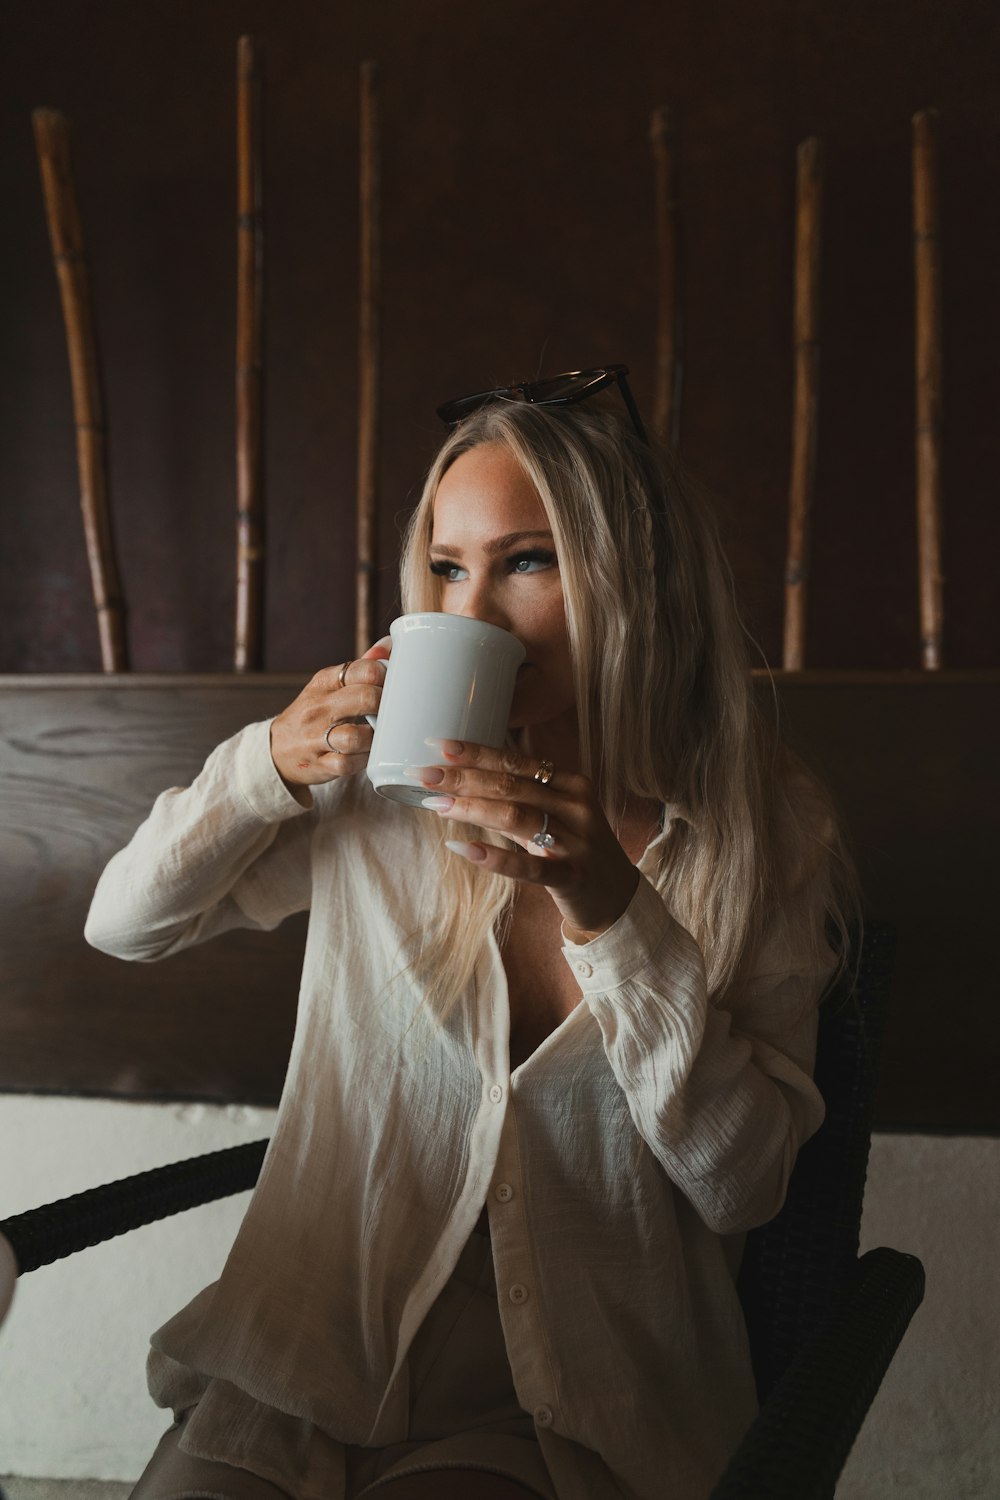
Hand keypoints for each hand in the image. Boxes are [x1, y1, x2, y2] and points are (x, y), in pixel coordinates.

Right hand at [270, 639, 389, 789]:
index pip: (364, 669)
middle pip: (365, 699)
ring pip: (356, 737)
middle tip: (394, 712)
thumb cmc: (314, 713)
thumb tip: (389, 645)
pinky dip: (363, 760)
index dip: (387, 677)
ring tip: (379, 736)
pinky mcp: (320, 763)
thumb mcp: (330, 686)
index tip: (395, 685)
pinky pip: (348, 763)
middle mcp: (319, 707)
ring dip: (375, 738)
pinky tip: (367, 754)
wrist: (277, 749)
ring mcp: (316, 737)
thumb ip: (361, 668)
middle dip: (387, 705)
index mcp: (325, 681)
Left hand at [406, 738, 639, 939]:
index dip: (476, 753)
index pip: (517, 761)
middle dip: (464, 777)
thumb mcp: (553, 818)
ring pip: (517, 817)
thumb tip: (460, 787)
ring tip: (435, 805)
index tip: (438, 745)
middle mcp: (576, 807)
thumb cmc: (576, 850)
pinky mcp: (572, 876)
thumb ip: (516, 802)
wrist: (617, 897)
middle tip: (423, 774)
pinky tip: (462, 848)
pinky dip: (493, 857)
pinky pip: (528, 866)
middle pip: (512, 785)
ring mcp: (577, 842)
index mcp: (572, 785)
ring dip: (472, 809)